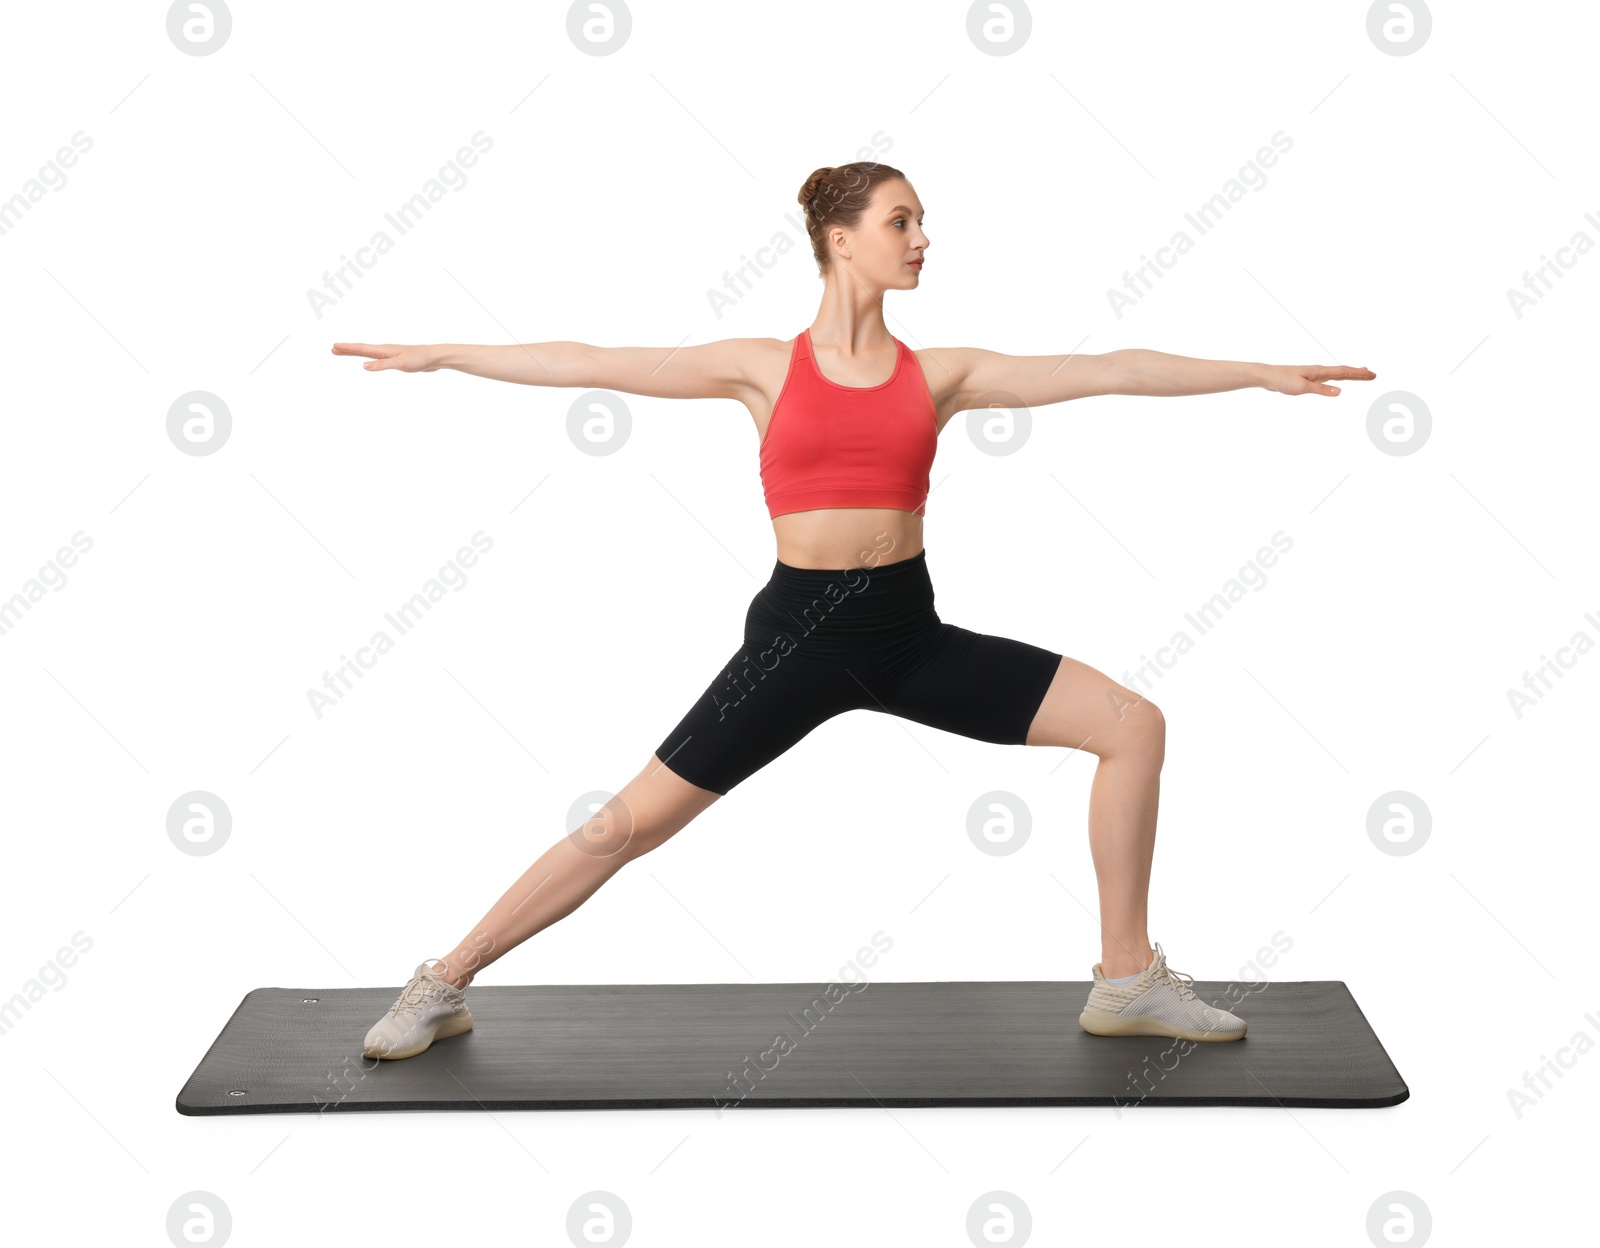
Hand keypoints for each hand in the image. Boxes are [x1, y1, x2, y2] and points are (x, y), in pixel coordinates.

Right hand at [331, 342, 439, 371]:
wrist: (434, 357)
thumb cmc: (419, 359)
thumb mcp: (400, 364)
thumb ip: (382, 365)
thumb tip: (363, 366)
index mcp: (384, 350)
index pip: (361, 349)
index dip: (347, 348)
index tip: (334, 346)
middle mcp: (385, 350)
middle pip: (362, 350)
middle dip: (347, 350)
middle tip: (333, 349)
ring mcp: (390, 355)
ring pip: (368, 354)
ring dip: (356, 353)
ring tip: (344, 353)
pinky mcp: (396, 360)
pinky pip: (377, 359)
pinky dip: (368, 359)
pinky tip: (368, 361)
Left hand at [1259, 363, 1375, 395]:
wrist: (1268, 376)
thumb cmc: (1283, 380)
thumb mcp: (1302, 388)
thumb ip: (1321, 389)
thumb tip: (1340, 391)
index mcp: (1319, 371)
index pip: (1343, 372)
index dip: (1358, 374)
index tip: (1371, 374)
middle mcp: (1319, 371)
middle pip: (1343, 372)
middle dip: (1358, 374)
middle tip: (1373, 375)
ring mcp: (1314, 375)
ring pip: (1336, 375)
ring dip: (1350, 375)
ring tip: (1361, 374)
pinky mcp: (1308, 379)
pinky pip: (1328, 378)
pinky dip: (1338, 378)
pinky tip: (1338, 380)